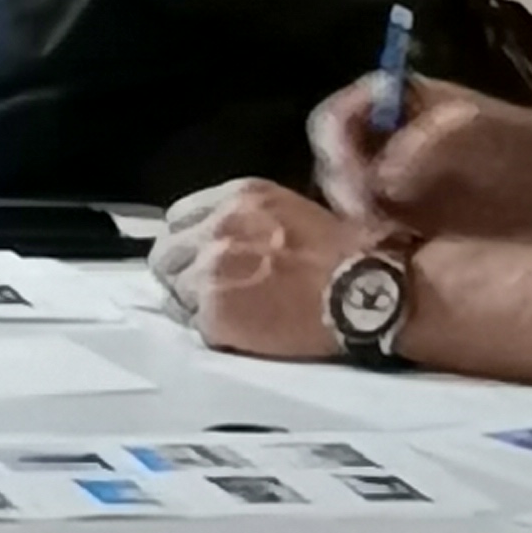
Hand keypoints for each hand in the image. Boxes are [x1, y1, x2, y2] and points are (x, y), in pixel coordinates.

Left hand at [148, 177, 347, 358]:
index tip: (200, 257)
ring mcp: (211, 273)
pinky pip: (194, 327)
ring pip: (174, 292)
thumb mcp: (294, 211)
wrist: (366, 293)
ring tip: (229, 315)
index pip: (179, 217)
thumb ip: (251, 220)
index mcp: (238, 198)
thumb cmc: (349, 256)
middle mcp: (216, 228)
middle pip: (166, 254)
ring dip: (194, 304)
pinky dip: (213, 333)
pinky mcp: (216, 315)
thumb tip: (230, 239)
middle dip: (182, 272)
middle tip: (208, 291)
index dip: (190, 242)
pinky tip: (240, 334)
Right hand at [308, 72, 531, 230]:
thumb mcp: (475, 134)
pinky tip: (403, 252)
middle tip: (373, 221)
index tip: (359, 184)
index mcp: (395, 100)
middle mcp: (386, 138)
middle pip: (335, 165)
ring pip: (351, 202)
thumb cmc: (525, 148)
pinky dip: (379, 243)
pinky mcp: (410, 221)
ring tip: (392, 238)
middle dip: (346, 192)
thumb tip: (380, 178)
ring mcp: (396, 180)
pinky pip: (375, 232)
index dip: (337, 151)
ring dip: (360, 222)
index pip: (336, 120)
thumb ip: (424, 147)